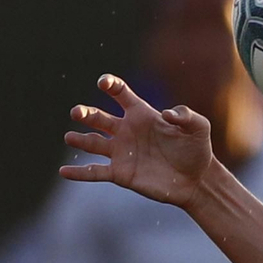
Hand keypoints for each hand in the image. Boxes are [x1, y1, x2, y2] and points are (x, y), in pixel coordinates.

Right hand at [61, 74, 213, 206]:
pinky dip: (79, 173)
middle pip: (99, 117)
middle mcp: (126, 130)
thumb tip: (166, 113)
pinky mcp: (120, 174)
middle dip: (86, 114)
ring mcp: (121, 152)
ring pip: (92, 143)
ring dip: (79, 139)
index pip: (120, 93)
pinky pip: (95, 172)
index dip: (111, 85)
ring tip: (69, 137)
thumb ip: (185, 115)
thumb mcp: (199, 127)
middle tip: (77, 113)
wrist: (197, 180)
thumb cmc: (197, 149)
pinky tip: (63, 173)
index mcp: (141, 114)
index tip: (104, 82)